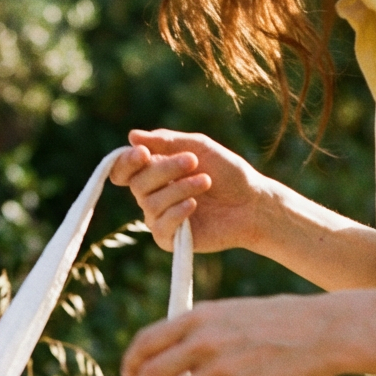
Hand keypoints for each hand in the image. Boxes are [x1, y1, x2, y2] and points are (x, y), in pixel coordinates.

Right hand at [110, 128, 267, 253]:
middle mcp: (151, 196)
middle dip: (164, 170)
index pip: (123, 170)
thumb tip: (132, 136)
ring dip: (179, 189)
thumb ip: (166, 142)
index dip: (126, 162)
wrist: (251, 203)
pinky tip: (194, 205)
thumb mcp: (198, 148)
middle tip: (193, 161)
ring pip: (151, 204)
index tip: (143, 153)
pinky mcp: (169, 239)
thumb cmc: (227, 173)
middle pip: (137, 183)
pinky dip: (176, 212)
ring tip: (206, 181)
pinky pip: (160, 226)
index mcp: (154, 172)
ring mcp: (159, 218)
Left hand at [120, 293, 341, 375]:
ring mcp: (222, 370)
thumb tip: (172, 352)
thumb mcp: (230, 310)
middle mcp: (204, 342)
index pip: (146, 342)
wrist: (324, 331)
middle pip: (151, 375)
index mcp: (199, 317)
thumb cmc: (279, 320)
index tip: (129, 375)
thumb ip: (199, 329)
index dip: (131, 363)